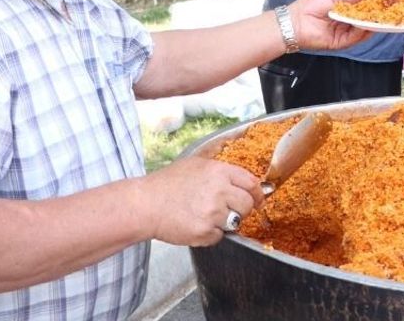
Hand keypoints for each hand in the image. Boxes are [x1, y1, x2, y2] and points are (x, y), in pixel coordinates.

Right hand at [139, 156, 264, 245]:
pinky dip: (210, 234)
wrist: (145, 204)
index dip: (257, 192)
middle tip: (229, 210)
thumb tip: (244, 182)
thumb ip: (221, 172)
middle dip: (243, 209)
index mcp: (219, 172)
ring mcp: (212, 213)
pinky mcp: (204, 232)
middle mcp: (219, 191)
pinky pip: (219, 236)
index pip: (251, 183)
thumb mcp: (196, 165)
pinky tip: (195, 224)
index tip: (258, 199)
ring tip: (206, 215)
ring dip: (225, 222)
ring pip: (235, 222)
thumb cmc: (166, 184)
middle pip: (248, 204)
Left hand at [287, 0, 372, 49]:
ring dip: (369, 26)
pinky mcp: (338, 43)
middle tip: (384, 13)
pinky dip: (360, 33)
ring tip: (379, 19)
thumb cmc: (308, 5)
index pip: (358, 10)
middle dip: (372, 18)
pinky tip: (367, 26)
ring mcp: (341, 34)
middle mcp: (343, 24)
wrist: (294, 20)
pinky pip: (352, 39)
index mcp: (340, 12)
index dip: (368, 7)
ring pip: (359, 31)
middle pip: (361, 22)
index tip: (379, 3)